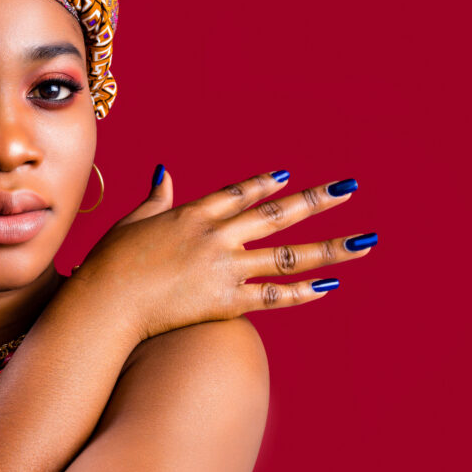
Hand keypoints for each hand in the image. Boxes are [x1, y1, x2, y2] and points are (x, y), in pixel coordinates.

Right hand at [79, 166, 376, 341]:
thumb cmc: (111, 261)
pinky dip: (302, 292)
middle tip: (348, 188)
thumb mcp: (133, 221)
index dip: (264, 185)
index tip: (288, 177)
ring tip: (364, 243)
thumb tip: (164, 170)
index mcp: (192, 215)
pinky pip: (274, 296)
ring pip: (288, 256)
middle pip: (275, 215)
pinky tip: (329, 286)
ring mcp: (225, 269)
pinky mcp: (226, 301)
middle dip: (315, 200)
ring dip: (329, 249)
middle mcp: (216, 236)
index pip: (238, 194)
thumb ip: (156, 198)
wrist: (107, 301)